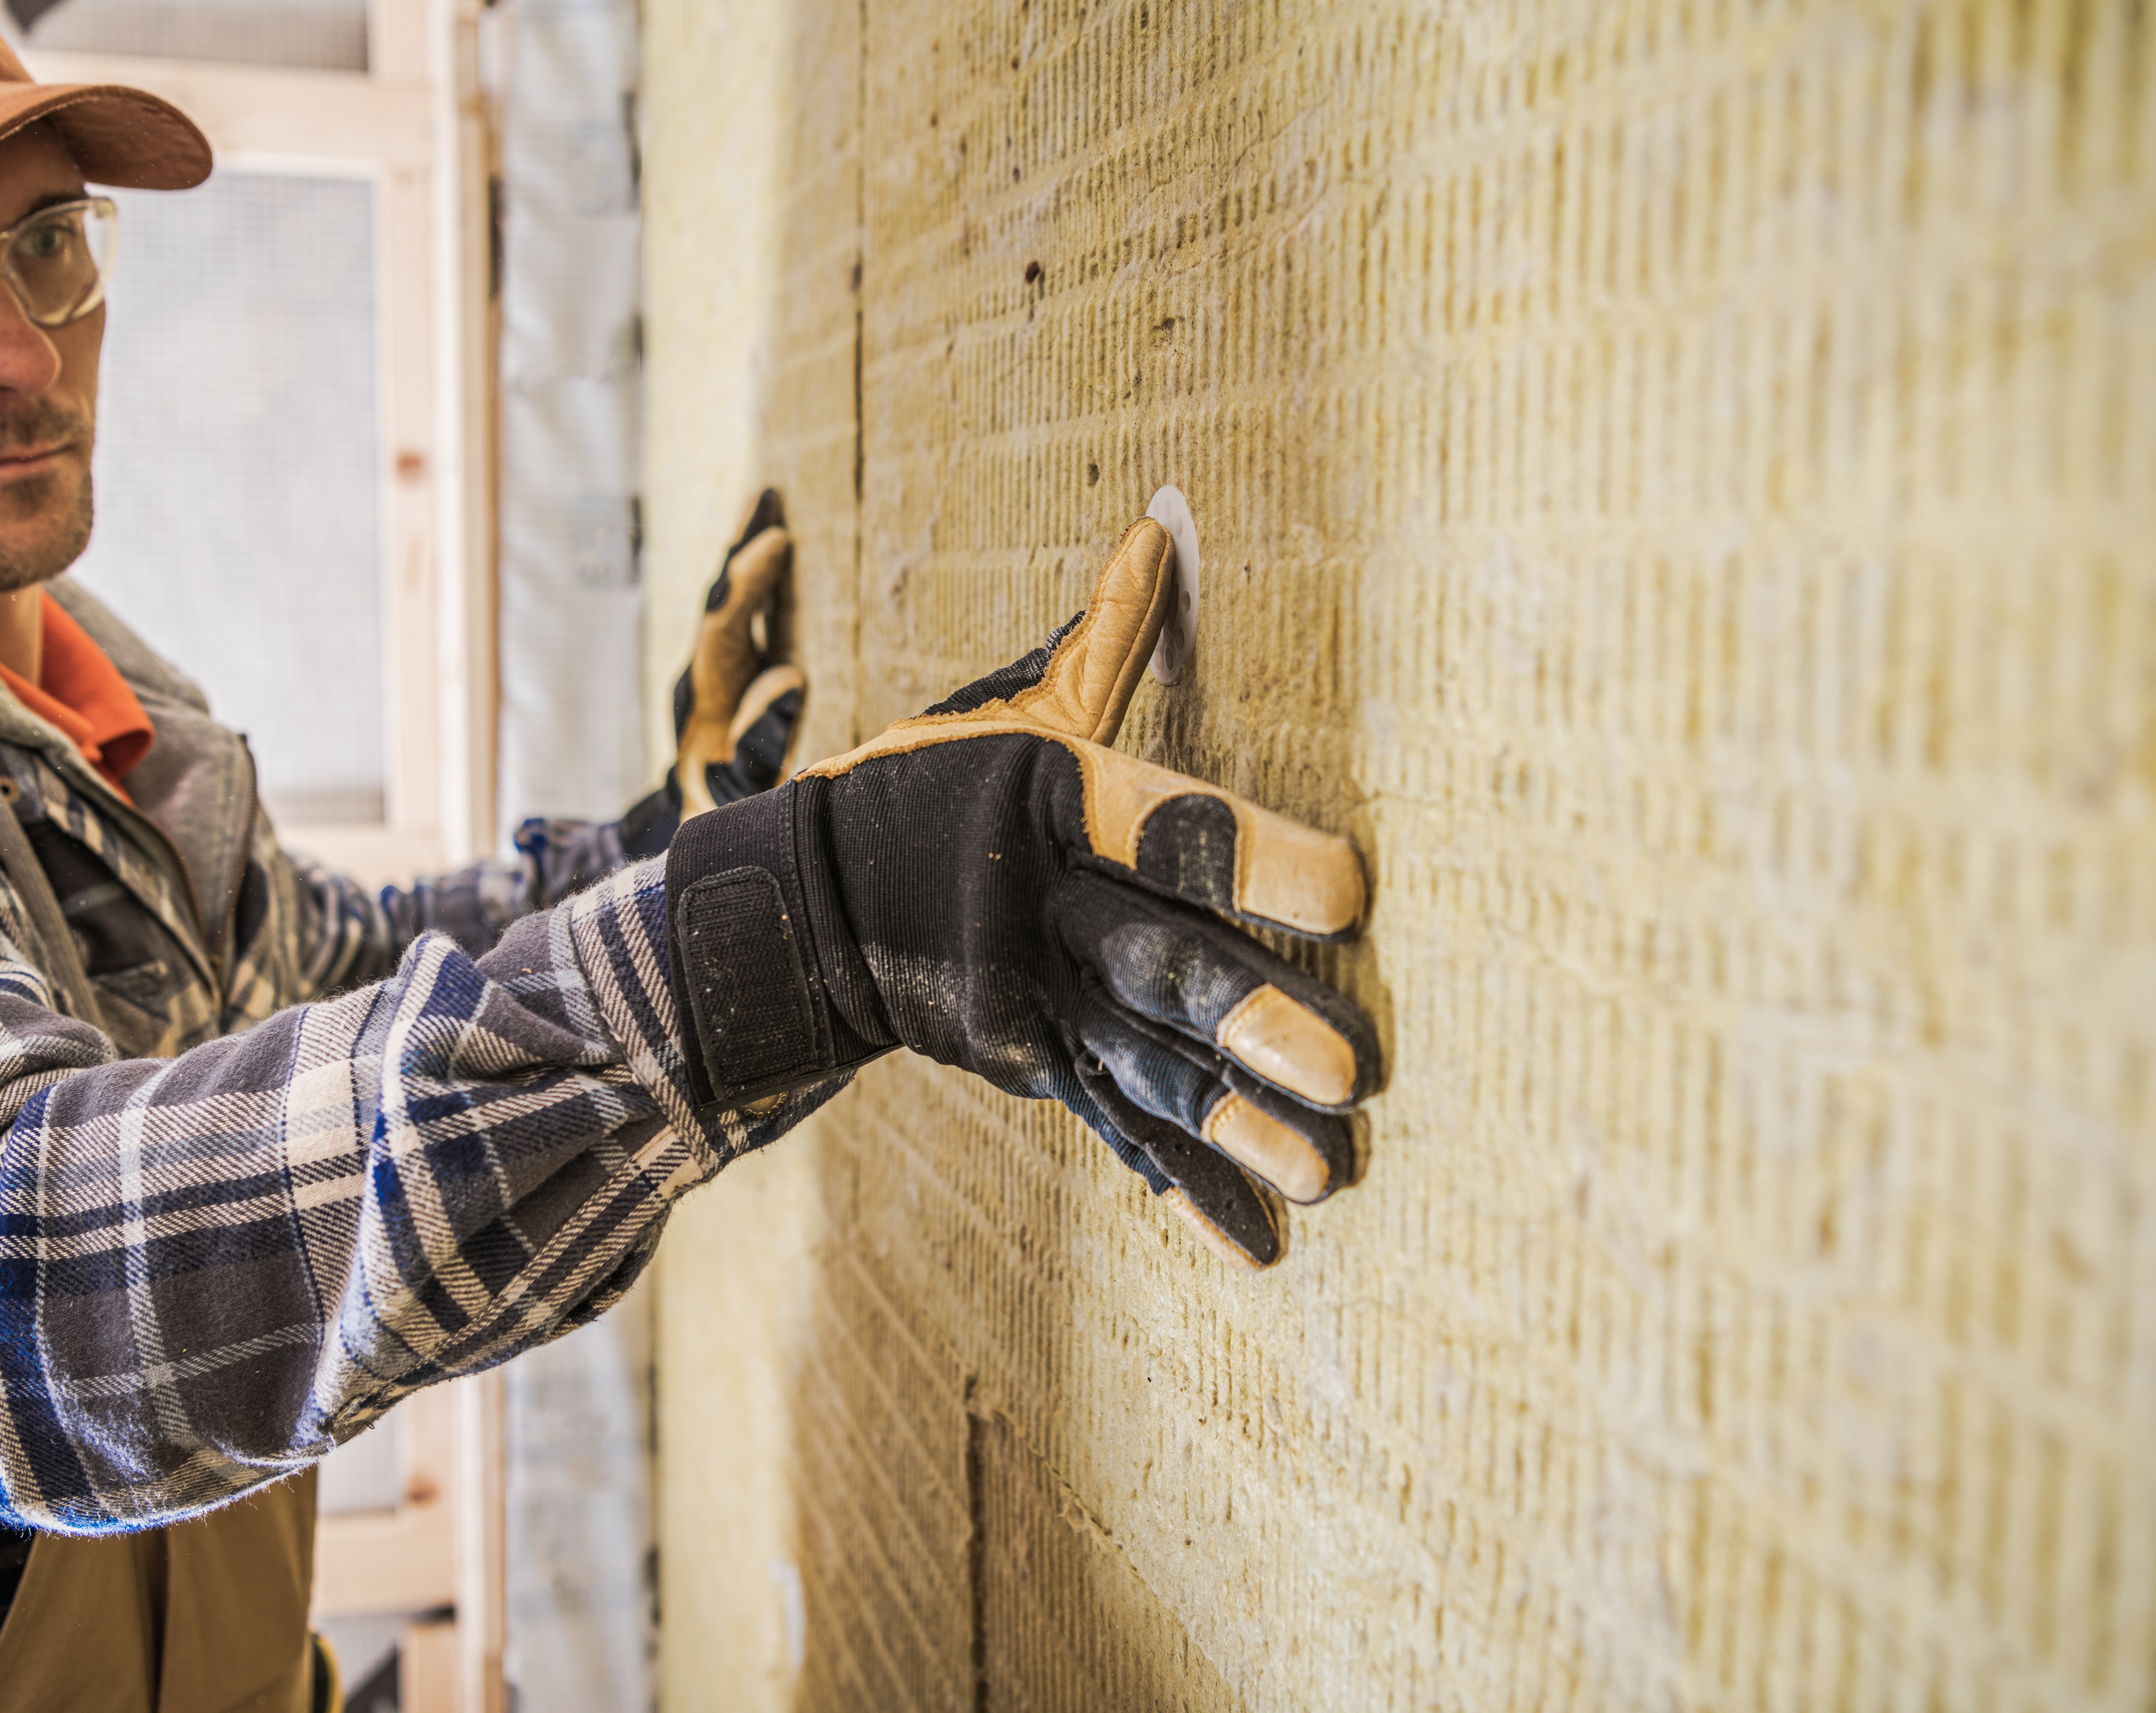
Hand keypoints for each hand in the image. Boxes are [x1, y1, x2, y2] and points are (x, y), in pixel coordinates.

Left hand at [616, 490, 805, 857]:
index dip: (749, 583)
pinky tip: (786, 555)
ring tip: (772, 504)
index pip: (723, 625)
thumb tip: (788, 675)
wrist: (695, 830)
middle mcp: (704, 675)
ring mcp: (718, 674)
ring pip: (734, 603)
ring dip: (752, 556)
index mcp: (703, 698)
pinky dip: (767, 585)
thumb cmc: (721, 816)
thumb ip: (761, 741)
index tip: (777, 542)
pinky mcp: (737, 680)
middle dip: (744, 549)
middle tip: (768, 495)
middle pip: (721, 598)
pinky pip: (751, 621)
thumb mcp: (742, 789)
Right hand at [663, 517, 1381, 1269]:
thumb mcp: (1005, 716)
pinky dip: (1185, 1188)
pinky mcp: (1027, 1068)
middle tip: (1349, 1070)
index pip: (1163, 826)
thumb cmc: (929, 787)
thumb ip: (1097, 642)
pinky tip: (1259, 1247)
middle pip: (1154, 965)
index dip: (1252, 856)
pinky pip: (1113, 1130)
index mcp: (1048, 809)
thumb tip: (1159, 530)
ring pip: (1145, 1065)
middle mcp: (1040, 913)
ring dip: (1237, 1122)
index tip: (1352, 892)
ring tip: (1332, 1173)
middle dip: (1250, 1019)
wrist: (803, 908)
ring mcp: (1030, 1005)